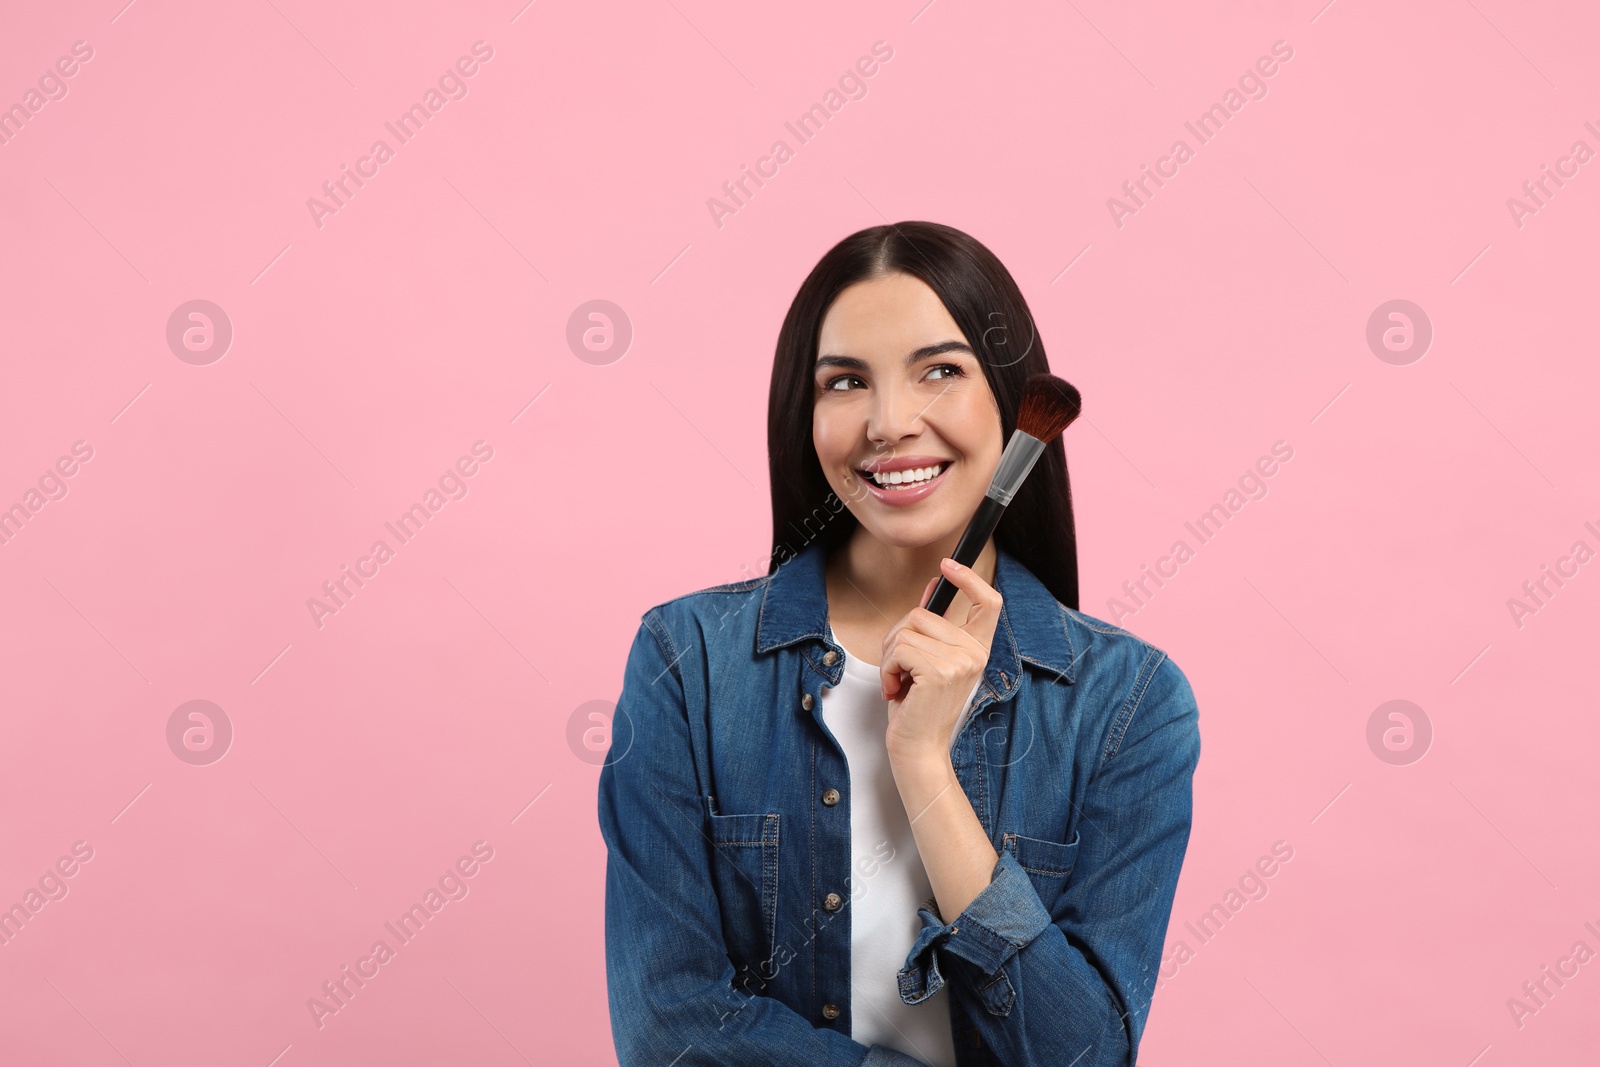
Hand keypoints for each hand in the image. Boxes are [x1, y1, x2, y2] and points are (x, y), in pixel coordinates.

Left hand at [880, 557, 1002, 762]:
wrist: (918, 748)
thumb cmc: (920, 707)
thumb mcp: (928, 661)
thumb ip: (932, 627)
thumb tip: (932, 588)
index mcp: (977, 648)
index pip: (989, 602)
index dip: (969, 578)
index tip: (947, 564)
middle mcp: (975, 652)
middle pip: (920, 613)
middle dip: (896, 639)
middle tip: (900, 670)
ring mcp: (960, 661)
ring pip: (905, 630)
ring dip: (889, 657)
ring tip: (900, 682)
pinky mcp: (939, 671)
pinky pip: (899, 648)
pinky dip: (887, 668)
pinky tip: (897, 690)